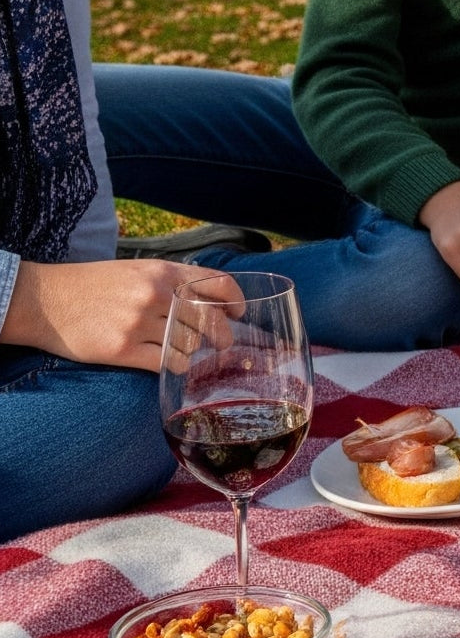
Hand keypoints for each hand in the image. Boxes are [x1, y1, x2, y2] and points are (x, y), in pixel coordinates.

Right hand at [0, 260, 241, 371]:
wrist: (41, 300)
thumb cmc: (91, 286)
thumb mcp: (134, 271)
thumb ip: (171, 283)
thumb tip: (216, 304)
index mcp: (160, 271)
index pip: (217, 284)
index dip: (235, 301)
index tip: (239, 313)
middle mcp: (153, 294)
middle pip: (211, 321)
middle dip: (222, 336)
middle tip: (221, 344)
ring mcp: (138, 322)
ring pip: (191, 346)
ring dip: (192, 352)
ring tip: (177, 349)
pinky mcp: (123, 349)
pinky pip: (170, 364)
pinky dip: (175, 366)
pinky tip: (166, 362)